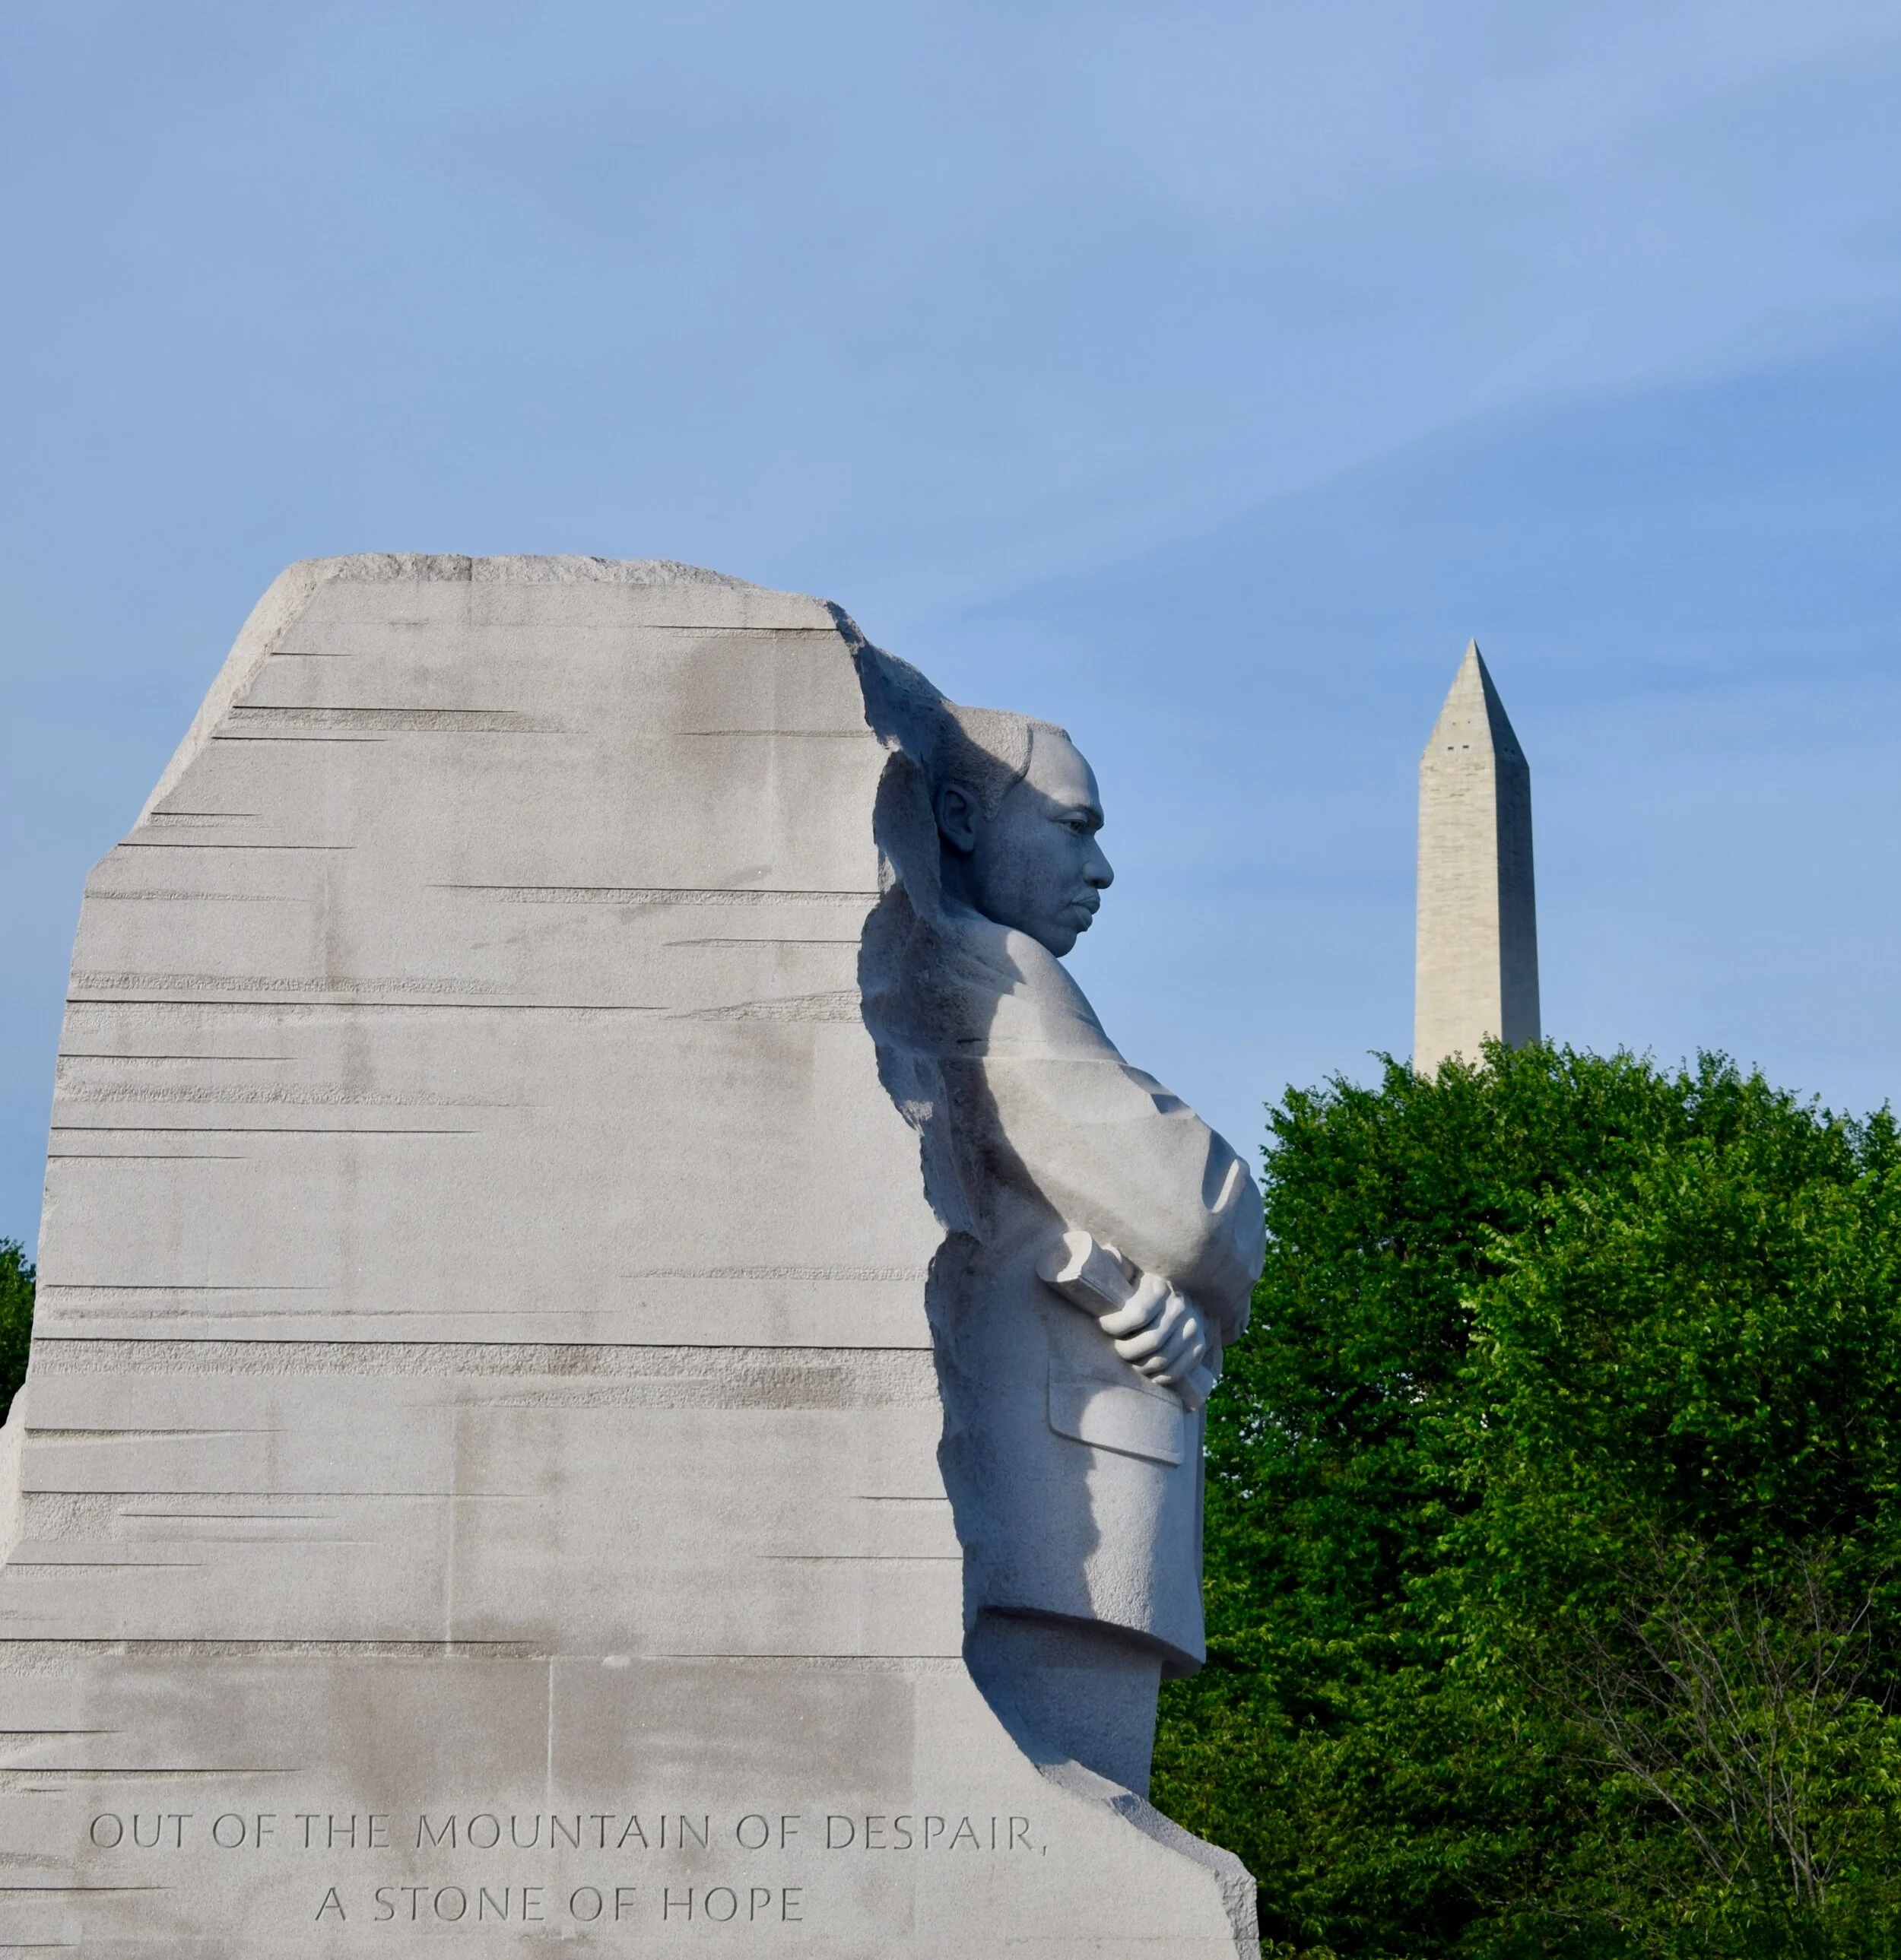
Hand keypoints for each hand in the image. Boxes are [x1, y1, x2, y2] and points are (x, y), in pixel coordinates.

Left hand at [1101, 1272, 1209, 1387]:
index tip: (1104, 1325)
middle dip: (1127, 1351)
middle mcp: (1179, 1307)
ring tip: (1129, 1361)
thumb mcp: (1129, 1274)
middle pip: (1151, 1342)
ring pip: (1162, 1359)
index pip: (1137, 1315)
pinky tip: (1147, 1372)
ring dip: (1141, 1367)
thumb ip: (1112, 1270)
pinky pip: (1176, 1370)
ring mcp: (1192, 1327)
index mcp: (1159, 1288)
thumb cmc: (1141, 1288)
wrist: (1181, 1293)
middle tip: (1116, 1349)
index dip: (1115, 1326)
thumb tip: (1089, 1259)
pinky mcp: (1198, 1345)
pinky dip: (1158, 1377)